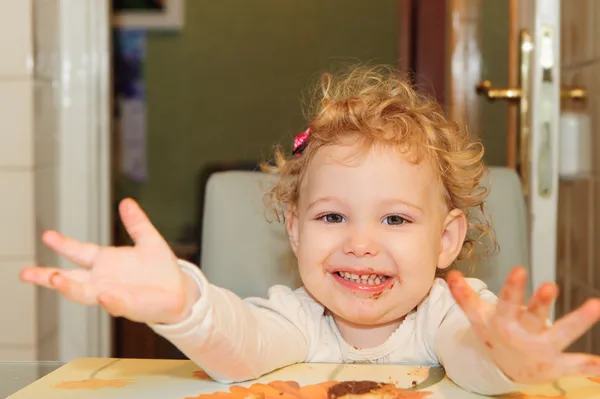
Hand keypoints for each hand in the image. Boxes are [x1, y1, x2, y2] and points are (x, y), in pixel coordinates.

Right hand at [20, 198, 198, 324]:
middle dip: (47, 276)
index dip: (63, 244)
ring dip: (69, 287)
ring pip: (84, 293)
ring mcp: (112, 294)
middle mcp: (103, 280)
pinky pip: (116, 303)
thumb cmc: (161, 270)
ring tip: (54, 279)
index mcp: (106, 262)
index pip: (79, 252)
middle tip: (26, 273)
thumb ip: (137, 223)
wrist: (179, 292)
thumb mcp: (149, 241)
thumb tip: (127, 202)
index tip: (47, 236)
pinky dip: (110, 300)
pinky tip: (104, 295)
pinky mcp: (128, 306)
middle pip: (69, 278)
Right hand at [446, 267, 599, 383]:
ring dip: (578, 321)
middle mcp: (522, 336)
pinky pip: (575, 364)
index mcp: (503, 322)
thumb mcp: (478, 317)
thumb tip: (450, 274)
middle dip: (541, 302)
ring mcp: (541, 351)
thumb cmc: (494, 334)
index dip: (513, 288)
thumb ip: (464, 296)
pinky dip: (588, 365)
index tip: (520, 269)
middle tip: (550, 286)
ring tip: (596, 304)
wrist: (502, 369)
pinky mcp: (556, 365)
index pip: (507, 302)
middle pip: (532, 316)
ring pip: (561, 334)